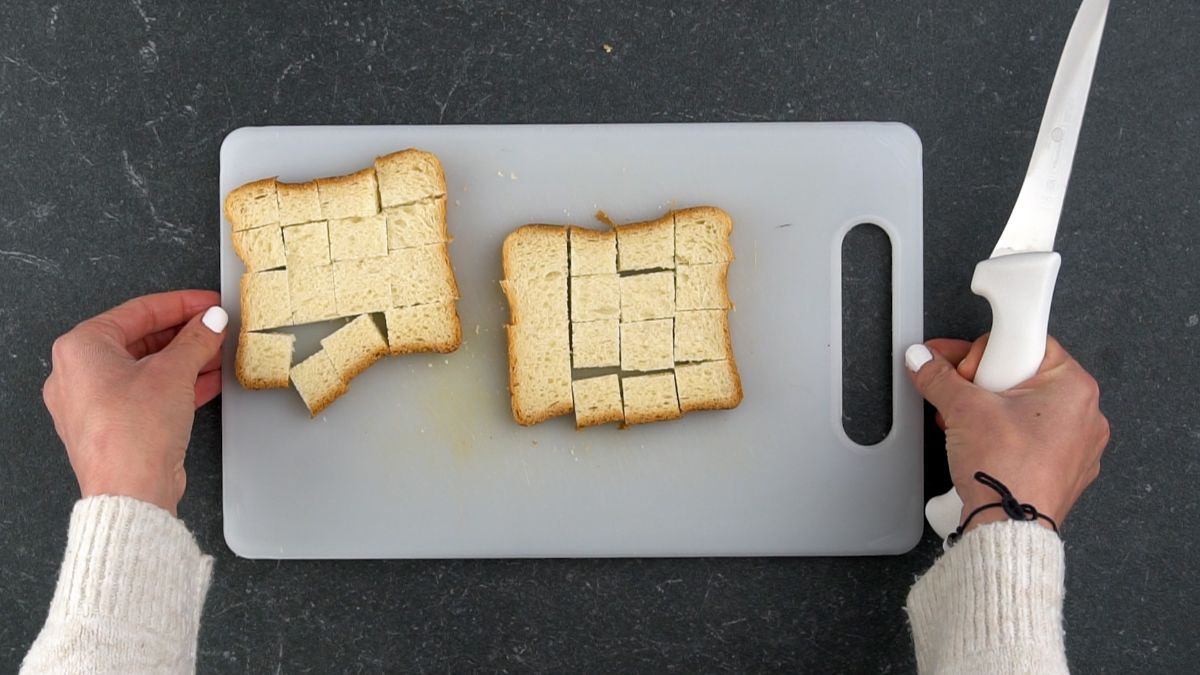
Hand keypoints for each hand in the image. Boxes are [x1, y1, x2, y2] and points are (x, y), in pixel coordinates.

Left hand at [42, 291, 227, 515]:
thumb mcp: (174, 372)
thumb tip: (210, 322)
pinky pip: (147, 393)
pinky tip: (207, 379)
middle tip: (215, 327)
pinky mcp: (113, 426)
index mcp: (80, 348)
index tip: (208, 303)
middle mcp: (78, 374)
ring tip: (217, 352)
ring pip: (146, 368)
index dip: (181, 304)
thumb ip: (196, 340)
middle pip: (141, 339)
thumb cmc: (132, 434)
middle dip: (185, 334)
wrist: (131, 491)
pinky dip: (176, 384)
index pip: (138, 311)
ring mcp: (94, 402)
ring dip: (185, 359)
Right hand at [906, 336, 1109, 532]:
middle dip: (983, 385)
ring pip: (1024, 408)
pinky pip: (1031, 438)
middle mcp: (1085, 414)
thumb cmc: (1007, 473)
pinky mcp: (1062, 469)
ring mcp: (1077, 445)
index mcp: (1074, 386)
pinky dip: (1005, 437)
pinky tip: (982, 446)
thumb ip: (939, 377)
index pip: (1025, 344)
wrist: (1008, 529)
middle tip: (963, 398)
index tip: (966, 366)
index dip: (987, 354)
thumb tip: (925, 363)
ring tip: (969, 427)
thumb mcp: (963, 409)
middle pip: (1022, 377)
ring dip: (990, 411)